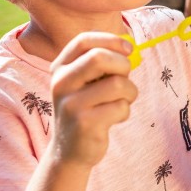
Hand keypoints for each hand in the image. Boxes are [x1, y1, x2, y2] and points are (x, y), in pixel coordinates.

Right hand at [49, 33, 138, 167]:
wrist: (69, 150)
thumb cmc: (87, 108)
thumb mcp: (86, 82)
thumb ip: (102, 63)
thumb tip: (128, 48)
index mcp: (60, 68)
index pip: (83, 41)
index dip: (110, 40)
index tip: (128, 49)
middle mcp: (61, 83)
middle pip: (100, 57)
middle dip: (123, 66)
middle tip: (124, 80)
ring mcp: (71, 104)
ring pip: (117, 84)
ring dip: (130, 92)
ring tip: (122, 101)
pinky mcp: (84, 123)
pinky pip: (120, 107)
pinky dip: (125, 111)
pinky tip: (114, 119)